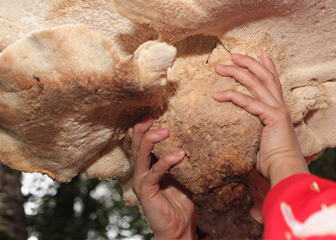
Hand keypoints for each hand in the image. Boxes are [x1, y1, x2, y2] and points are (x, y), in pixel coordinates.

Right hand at [123, 116, 194, 239]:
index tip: (152, 109)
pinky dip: (166, 162)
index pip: (137, 140)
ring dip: (151, 140)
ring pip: (139, 155)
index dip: (140, 125)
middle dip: (142, 127)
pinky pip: (153, 173)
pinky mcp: (146, 192)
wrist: (180, 226)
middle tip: (153, 114)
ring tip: (165, 130)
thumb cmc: (182, 198)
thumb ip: (186, 154)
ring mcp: (141, 181)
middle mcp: (140, 170)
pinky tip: (179, 155)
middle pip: (134, 143)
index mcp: (147, 163)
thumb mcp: (185, 171)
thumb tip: (201, 132)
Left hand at [214, 52, 308, 186]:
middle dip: (249, 63)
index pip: (274, 83)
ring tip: (221, 67)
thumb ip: (254, 137)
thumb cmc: (274, 164)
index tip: (262, 54)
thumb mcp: (261, 145)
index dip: (268, 67)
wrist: (286, 171)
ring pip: (256, 83)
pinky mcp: (273, 117)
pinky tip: (218, 95)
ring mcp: (278, 110)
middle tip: (234, 54)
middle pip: (265, 76)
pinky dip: (233, 96)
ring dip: (237, 72)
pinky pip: (249, 102)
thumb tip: (239, 142)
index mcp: (280, 111)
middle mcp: (280, 107)